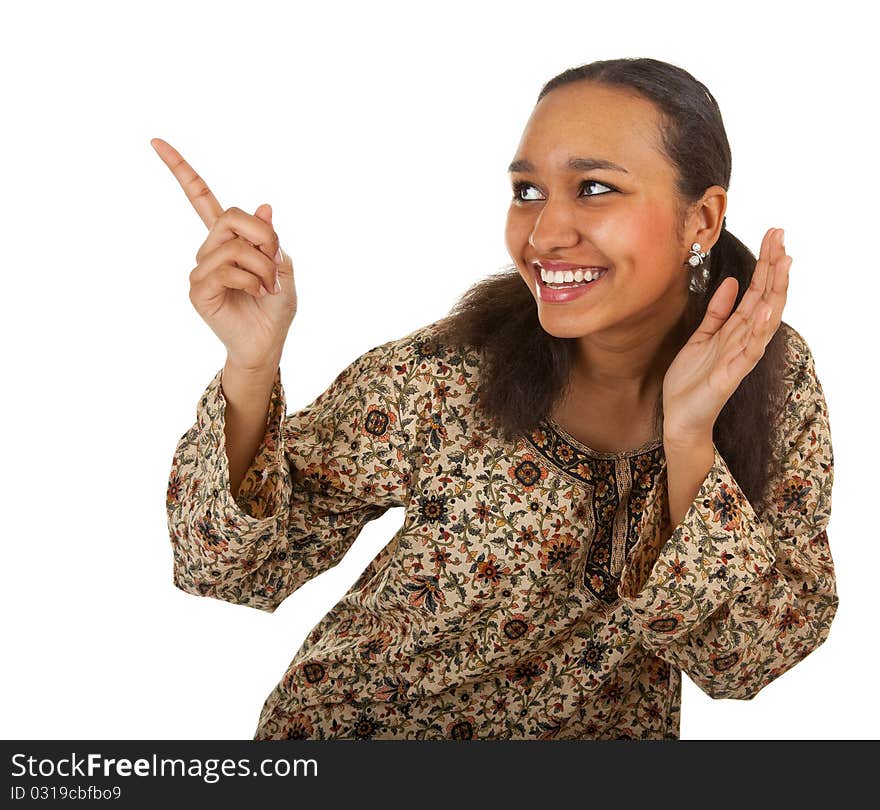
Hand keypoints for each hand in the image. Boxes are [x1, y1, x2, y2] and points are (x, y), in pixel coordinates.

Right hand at [151, 137, 297, 371]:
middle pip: (231, 216)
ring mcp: (201, 270)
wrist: (269, 342)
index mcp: (227, 239)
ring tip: (268, 288)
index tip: (155, 141)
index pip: (201, 198)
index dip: (180, 170)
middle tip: (276, 260)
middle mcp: (209, 250)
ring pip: (234, 246)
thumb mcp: (283, 266)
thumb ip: (271, 238)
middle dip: (264, 236)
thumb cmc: (276, 307)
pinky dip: (251, 281)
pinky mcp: (198, 291)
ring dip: (262, 266)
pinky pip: (227, 270)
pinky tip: (256, 294)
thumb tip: (264, 206)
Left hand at [662, 227, 790, 442]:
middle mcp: (743, 339)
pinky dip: (758, 330)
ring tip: (783, 263)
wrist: (681, 416)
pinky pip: (749, 350)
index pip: (756, 290)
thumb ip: (717, 312)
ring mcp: (740, 356)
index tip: (773, 234)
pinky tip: (764, 310)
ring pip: (764, 319)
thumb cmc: (692, 380)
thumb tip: (731, 281)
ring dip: (774, 291)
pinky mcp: (732, 374)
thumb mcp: (702, 337)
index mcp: (735, 329)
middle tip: (781, 236)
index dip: (765, 263)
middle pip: (765, 297)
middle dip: (774, 267)